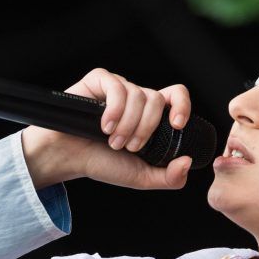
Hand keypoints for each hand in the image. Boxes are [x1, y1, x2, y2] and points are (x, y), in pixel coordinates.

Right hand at [21, 68, 193, 189]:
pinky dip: (114, 109)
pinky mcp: (98, 81)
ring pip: (137, 94)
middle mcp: (136, 98)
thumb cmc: (103, 163)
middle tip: (129, 147)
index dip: (182, 105)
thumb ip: (169, 178)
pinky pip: (116, 86)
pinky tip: (104, 126)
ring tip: (112, 141)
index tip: (176, 125)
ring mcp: (118, 88)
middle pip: (156, 100)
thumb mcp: (141, 177)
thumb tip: (189, 162)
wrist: (70, 159)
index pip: (176, 95)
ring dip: (127, 124)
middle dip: (145, 128)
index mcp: (151, 115)